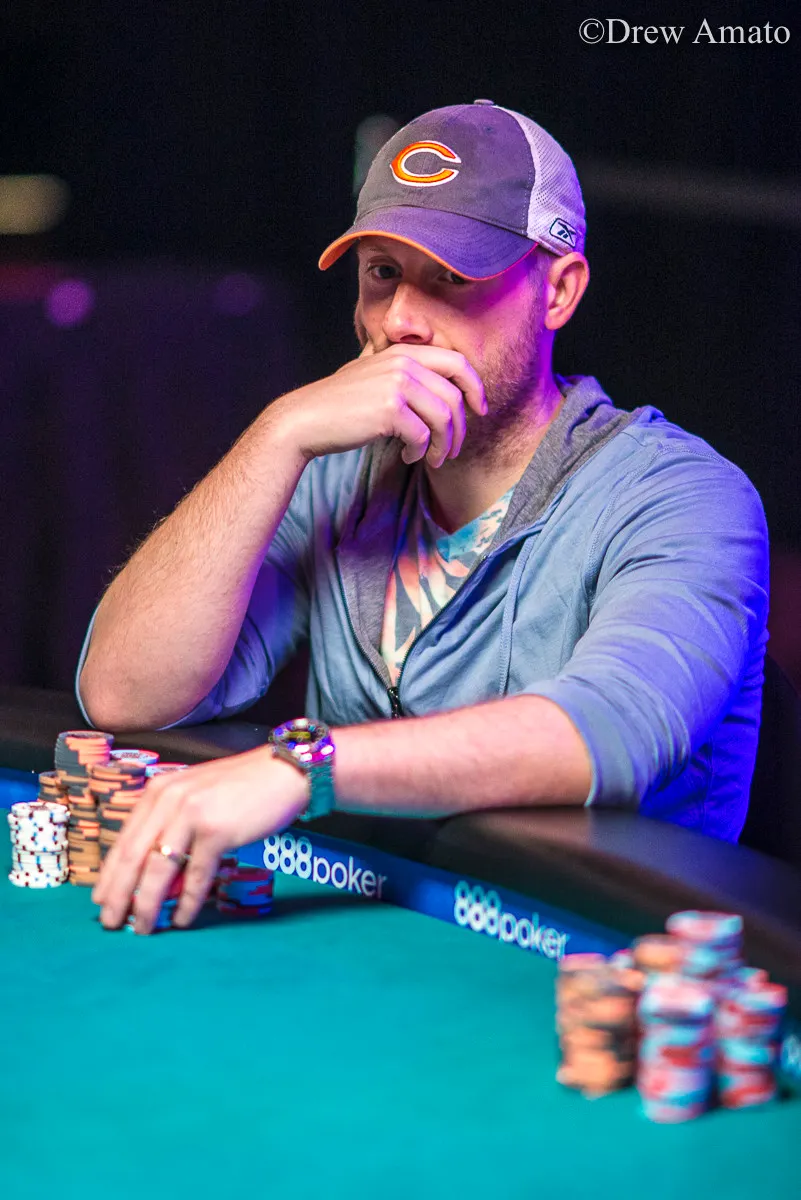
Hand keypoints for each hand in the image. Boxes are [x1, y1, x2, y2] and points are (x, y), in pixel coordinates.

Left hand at [91, 747, 306, 933]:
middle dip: (118, 895)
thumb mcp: (196, 797)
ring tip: (142, 929)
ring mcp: (192, 815)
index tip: (101, 899)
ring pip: (159, 870)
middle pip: (134, 857)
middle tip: (111, 923)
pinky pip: (195, 875)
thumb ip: (172, 826)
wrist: (283, 772)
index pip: (125, 839)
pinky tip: (182, 919)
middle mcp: (169, 800)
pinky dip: (186, 902)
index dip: (110, 874)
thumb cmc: (241, 787)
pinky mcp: (217, 830)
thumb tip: (156, 877)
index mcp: (159, 791)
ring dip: (147, 904)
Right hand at [271, 344, 486, 468]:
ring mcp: (397, 384)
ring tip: (432, 459)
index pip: (457, 363)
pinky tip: (407, 455)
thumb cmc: (339, 402)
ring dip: (443, 446)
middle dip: (460, 429)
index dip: (475, 388)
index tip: (478, 411)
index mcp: (403, 352)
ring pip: (443, 419)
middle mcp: (404, 363)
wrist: (306, 419)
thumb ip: (394, 362)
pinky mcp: (390, 409)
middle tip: (452, 450)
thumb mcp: (368, 369)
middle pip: (455, 396)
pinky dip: (419, 451)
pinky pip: (422, 436)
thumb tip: (417, 362)